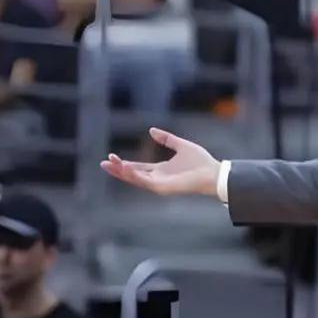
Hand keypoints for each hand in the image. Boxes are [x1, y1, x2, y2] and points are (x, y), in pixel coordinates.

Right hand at [100, 128, 220, 196]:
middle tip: (104, 162)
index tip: (112, 157)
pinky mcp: (162, 187)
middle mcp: (158, 178)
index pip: (139, 168)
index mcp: (161, 170)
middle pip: (133, 174)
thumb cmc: (201, 161)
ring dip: (122, 172)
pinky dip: (133, 175)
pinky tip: (124, 168)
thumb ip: (167, 138)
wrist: (213, 172)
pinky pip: (144, 181)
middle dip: (118, 169)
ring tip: (110, 164)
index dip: (125, 163)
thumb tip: (151, 130)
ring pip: (136, 179)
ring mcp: (159, 184)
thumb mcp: (181, 145)